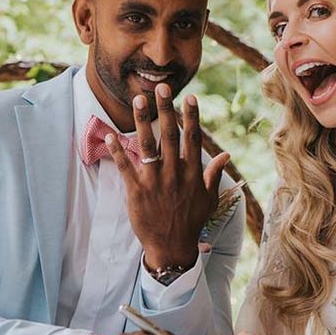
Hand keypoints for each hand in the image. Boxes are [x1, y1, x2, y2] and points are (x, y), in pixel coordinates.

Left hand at [106, 83, 229, 270]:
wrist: (173, 247)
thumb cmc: (192, 221)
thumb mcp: (209, 198)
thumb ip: (214, 174)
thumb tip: (226, 155)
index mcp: (193, 173)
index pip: (193, 139)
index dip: (191, 117)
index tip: (189, 97)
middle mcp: (175, 173)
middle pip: (171, 135)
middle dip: (166, 110)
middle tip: (162, 87)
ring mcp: (155, 182)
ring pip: (149, 146)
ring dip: (143, 122)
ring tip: (139, 101)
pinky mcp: (137, 192)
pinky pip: (126, 167)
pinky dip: (117, 151)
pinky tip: (110, 135)